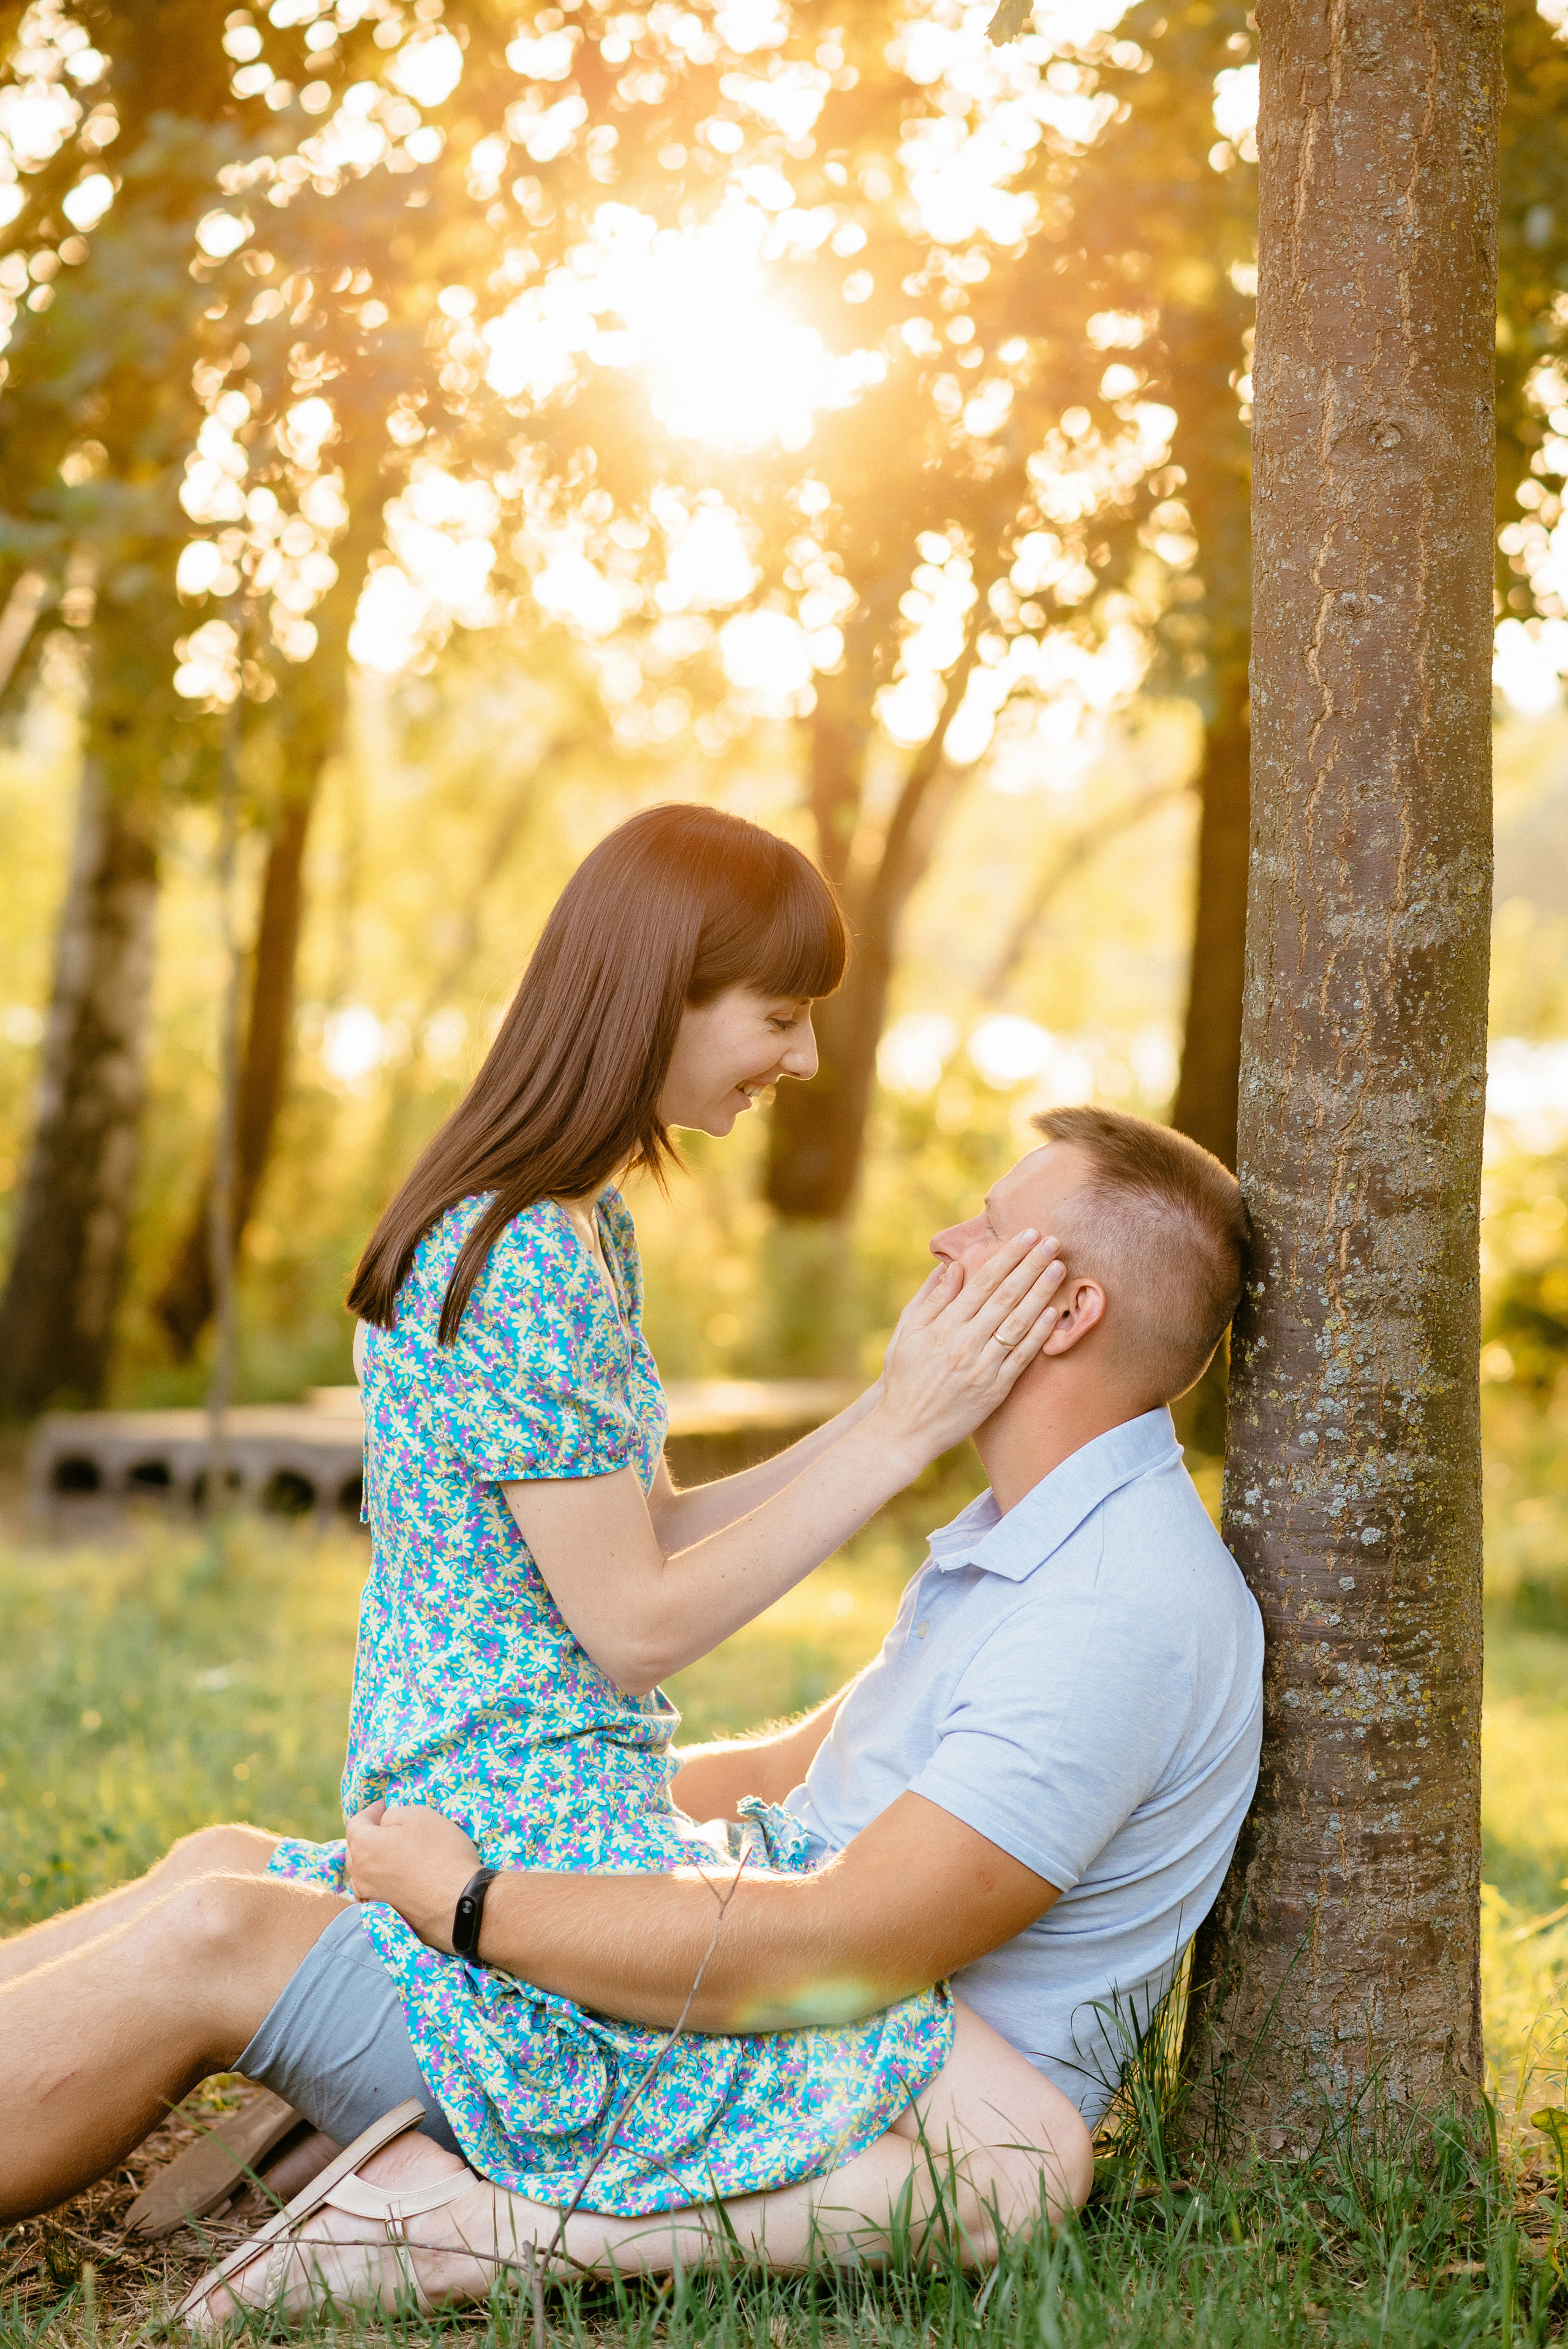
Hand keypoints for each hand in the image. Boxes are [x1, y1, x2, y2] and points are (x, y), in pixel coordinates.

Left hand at [345, 1801, 482, 1952]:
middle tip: (388, 1828)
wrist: (458, 1903)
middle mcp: (359, 1876)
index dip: (372, 1811)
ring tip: (393, 1854)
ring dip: (374, 1861)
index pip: (357, 1823)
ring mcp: (370, 1899)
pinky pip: (375, 1892)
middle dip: (370, 1835)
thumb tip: (384, 1824)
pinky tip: (398, 1879)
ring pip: (364, 1873)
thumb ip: (393, 1814)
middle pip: (357, 1849)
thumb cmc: (440, 1853)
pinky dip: (382, 1882)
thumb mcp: (419, 1816)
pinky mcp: (385, 1915)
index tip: (386, 1805)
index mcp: (363, 1847)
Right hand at [873, 1230, 1064, 1464]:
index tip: (1027, 1235)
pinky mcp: (994, 1389)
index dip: (1008, 1256)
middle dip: (1031, 1265)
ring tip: (1059, 1267)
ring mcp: (982, 1366)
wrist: (905, 1428)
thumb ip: (931, 1299)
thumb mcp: (907, 1332)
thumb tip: (952, 1267)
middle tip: (1053, 1240)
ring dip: (1041, 1292)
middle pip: (1005, 1296)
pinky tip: (1054, 1313)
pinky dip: (1038, 1335)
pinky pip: (1021, 1358)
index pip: (983, 1281)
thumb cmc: (903, 1377)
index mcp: (944, 1325)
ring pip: (1018, 1322)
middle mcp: (965, 1342)